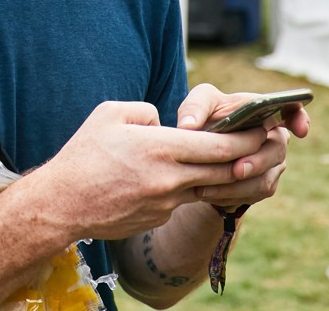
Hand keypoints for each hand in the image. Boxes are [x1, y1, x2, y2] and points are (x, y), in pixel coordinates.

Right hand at [32, 100, 269, 242]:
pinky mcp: (157, 218)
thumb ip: (145, 111)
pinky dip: (191, 186)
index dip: (245, 137)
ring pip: (208, 188)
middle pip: (224, 171)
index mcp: (160, 148)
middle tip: (264, 144)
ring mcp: (166, 203)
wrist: (64, 203)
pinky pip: (182, 198)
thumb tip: (163, 121)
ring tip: (236, 160)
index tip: (262, 127)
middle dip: (249, 157)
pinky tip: (184, 176)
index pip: (218, 146)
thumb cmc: (83, 154)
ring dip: (225, 175)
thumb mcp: (110, 114)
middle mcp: (170, 179)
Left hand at [176, 83, 310, 209]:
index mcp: (263, 110)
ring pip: (264, 177)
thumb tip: (188, 127)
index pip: (292, 110)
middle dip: (257, 161)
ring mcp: (272, 162)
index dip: (300, 118)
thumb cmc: (204, 118)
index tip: (300, 130)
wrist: (198, 154)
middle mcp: (273, 136)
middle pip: (276, 149)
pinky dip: (230, 194)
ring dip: (237, 184)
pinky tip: (207, 193)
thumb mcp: (197, 106)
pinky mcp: (264, 183)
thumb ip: (194, 108)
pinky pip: (254, 193)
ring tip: (206, 187)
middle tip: (236, 170)